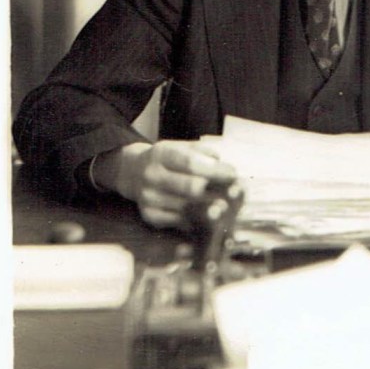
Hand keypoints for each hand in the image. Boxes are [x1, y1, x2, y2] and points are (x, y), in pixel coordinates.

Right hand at [93, 140, 237, 229]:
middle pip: (191, 188)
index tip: (233, 173)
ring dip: (212, 208)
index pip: (190, 162)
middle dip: (217, 191)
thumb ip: (202, 152)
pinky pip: (180, 222)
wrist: (133, 173)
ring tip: (229, 205)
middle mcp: (152, 176)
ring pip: (188, 208)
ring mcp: (149, 198)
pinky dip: (197, 220)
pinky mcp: (150, 217)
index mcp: (161, 154)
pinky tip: (210, 216)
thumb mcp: (180, 146)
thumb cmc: (166, 160)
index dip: (214, 170)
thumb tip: (223, 165)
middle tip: (236, 193)